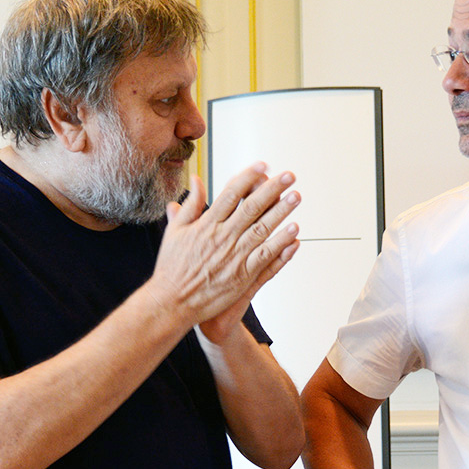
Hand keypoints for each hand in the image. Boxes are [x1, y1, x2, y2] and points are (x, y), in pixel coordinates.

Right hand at [150, 165, 299, 335]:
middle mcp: (222, 237)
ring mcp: (234, 257)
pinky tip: (294, 232)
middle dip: (272, 189)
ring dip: (281, 212)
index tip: (262, 166)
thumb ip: (190, 205)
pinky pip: (266, 257)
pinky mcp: (242, 276)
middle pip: (252, 208)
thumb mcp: (175, 231)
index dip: (248, 178)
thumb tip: (197, 179)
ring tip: (296, 197)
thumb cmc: (172, 267)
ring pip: (262, 229)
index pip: (231, 194)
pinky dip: (281, 244)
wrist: (172, 302)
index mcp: (206, 224)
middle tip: (289, 176)